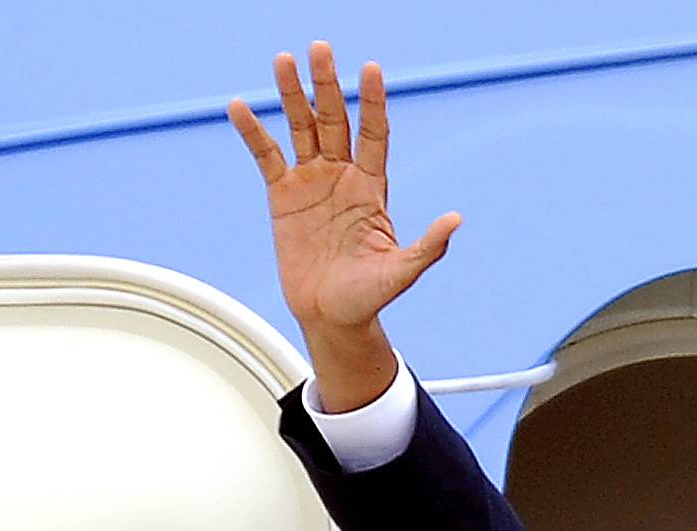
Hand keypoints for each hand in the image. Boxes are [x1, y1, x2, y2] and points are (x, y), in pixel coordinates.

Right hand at [229, 42, 460, 409]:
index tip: (371, 70)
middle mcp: (342, 176)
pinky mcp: (283, 196)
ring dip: (292, 95)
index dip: (372, 103)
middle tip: (320, 48)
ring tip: (283, 59)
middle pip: (335, 119)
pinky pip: (266, 157)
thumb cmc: (369, 297)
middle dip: (327, 84)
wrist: (331, 317)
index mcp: (372, 187)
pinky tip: (239, 107)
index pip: (373, 134)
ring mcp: (312, 182)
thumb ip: (428, 247)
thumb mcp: (401, 273)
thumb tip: (456, 220)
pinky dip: (253, 133)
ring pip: (301, 128)